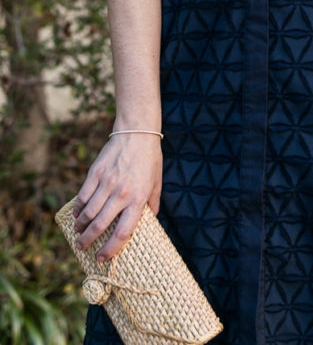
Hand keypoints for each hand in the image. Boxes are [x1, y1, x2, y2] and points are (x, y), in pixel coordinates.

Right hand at [72, 132, 162, 262]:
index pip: (122, 233)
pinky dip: (78, 208)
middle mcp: (121, 194)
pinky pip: (83, 195)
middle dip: (88, 241)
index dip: (110, 249)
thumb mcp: (157, 182)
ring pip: (88, 212)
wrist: (137, 132)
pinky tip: (77, 214)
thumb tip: (152, 221)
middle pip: (100, 225)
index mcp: (138, 199)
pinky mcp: (95, 173)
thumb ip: (153, 203)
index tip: (102, 258)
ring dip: (81, 226)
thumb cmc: (149, 158)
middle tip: (82, 248)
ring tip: (78, 233)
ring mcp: (107, 183)